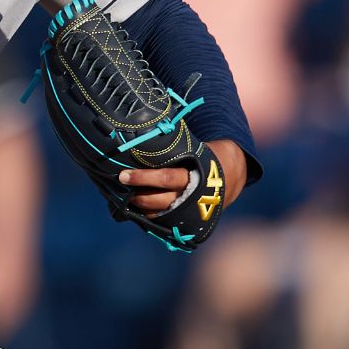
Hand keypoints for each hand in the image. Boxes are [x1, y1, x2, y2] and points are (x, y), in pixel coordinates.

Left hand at [117, 138, 245, 214]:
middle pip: (157, 200)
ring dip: (138, 206)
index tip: (123, 174)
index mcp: (194, 178)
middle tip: (120, 185)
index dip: (143, 178)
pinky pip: (160, 221)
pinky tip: (134, 205)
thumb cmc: (205, 158)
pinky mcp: (182, 221)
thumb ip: (176, 146)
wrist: (228, 179)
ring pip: (156, 213)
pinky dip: (146, 214)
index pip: (165, 179)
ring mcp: (186, 213)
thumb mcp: (197, 149)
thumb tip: (150, 128)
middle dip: (136, 194)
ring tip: (123, 195)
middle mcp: (189, 198)